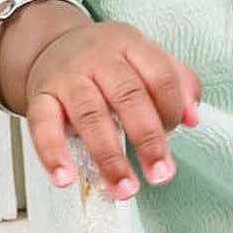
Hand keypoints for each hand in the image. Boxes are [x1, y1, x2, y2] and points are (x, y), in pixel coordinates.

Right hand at [21, 20, 201, 200]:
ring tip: (123, 188)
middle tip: (159, 174)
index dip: (171, 108)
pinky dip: (52, 153)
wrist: (51, 46)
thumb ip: (177, 83)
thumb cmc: (108, 62)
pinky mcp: (40, 96)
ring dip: (108, 156)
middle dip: (148, 139)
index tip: (174, 135)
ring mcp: (67, 77)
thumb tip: (193, 118)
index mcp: (130, 45)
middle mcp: (98, 57)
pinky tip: (65, 178)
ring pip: (89, 114)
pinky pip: (42, 125)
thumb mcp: (144, 59)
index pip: (159, 75)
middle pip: (127, 95)